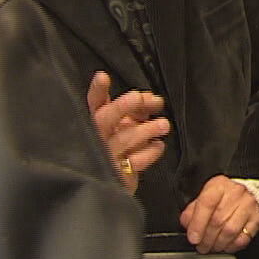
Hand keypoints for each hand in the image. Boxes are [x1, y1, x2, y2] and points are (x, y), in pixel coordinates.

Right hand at [87, 71, 168, 192]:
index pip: (94, 103)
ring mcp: (107, 156)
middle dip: (121, 107)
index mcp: (97, 121)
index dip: (97, 90)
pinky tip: (159, 145)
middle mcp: (99, 137)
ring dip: (146, 130)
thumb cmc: (121, 144)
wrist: (115, 182)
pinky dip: (150, 152)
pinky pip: (136, 162)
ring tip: (164, 124)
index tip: (103, 76)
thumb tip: (154, 100)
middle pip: (105, 119)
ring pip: (123, 140)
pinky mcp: (119, 174)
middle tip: (138, 97)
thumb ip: (137, 108)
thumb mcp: (125, 123)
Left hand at [179, 174, 258, 253]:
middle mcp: (236, 192)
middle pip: (218, 220)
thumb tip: (187, 224)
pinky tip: (225, 246)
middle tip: (201, 246)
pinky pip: (243, 238)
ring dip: (218, 244)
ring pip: (230, 231)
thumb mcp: (205, 198)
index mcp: (219, 185)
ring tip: (212, 247)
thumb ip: (192, 211)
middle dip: (206, 238)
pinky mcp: (258, 218)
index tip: (193, 238)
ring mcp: (249, 205)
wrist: (247, 196)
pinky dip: (231, 246)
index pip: (207, 203)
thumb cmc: (223, 199)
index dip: (198, 224)